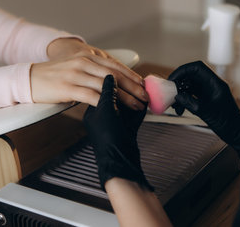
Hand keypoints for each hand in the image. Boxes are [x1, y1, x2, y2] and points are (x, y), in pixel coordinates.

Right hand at [31, 38, 147, 108]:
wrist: (28, 79)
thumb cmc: (54, 77)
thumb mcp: (76, 68)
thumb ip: (93, 72)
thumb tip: (111, 80)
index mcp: (87, 57)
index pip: (115, 66)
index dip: (131, 76)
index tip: (143, 85)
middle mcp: (83, 63)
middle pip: (114, 75)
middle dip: (133, 87)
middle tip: (145, 97)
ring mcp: (75, 74)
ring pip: (106, 86)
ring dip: (124, 97)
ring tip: (136, 106)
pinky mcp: (67, 87)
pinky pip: (91, 95)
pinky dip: (106, 103)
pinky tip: (115, 109)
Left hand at [83, 75, 152, 190]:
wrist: (121, 161)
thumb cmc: (108, 140)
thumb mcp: (106, 109)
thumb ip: (109, 92)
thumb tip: (110, 77)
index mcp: (93, 112)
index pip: (103, 90)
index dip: (115, 82)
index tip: (125, 77)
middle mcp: (103, 117)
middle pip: (117, 97)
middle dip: (129, 90)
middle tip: (138, 85)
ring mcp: (116, 124)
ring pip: (127, 106)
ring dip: (136, 99)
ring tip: (144, 93)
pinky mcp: (127, 130)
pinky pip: (134, 115)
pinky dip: (141, 109)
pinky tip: (146, 104)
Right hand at [168, 61, 239, 159]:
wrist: (237, 134)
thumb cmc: (228, 123)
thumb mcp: (207, 113)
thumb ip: (191, 103)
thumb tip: (177, 96)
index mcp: (216, 83)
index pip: (197, 68)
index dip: (183, 70)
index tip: (172, 80)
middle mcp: (212, 85)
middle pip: (191, 76)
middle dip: (179, 83)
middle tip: (170, 93)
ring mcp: (209, 92)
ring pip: (190, 87)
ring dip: (180, 94)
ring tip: (175, 106)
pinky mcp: (206, 100)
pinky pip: (192, 95)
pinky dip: (184, 100)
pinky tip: (180, 110)